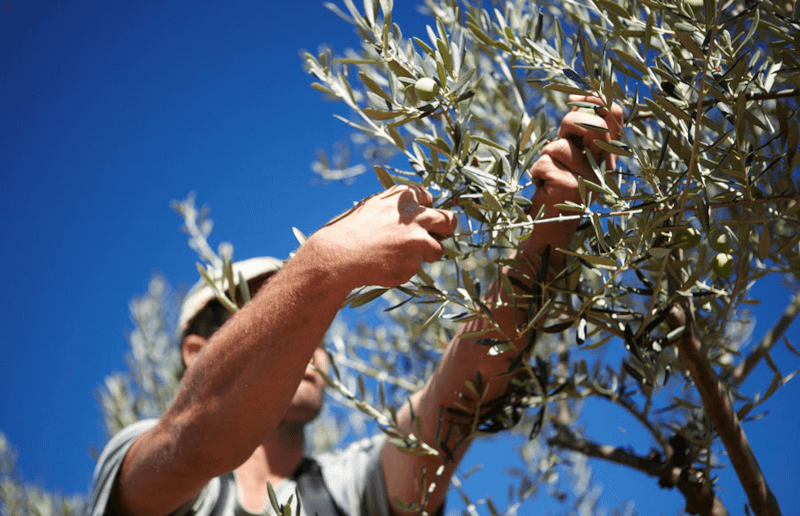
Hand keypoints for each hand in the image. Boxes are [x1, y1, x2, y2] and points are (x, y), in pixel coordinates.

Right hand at [309, 185, 456, 288]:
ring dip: (425, 254)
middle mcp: (416, 216)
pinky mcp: (414, 264)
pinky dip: (405, 268)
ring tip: (398, 256)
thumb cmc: (350, 230)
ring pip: (438, 250)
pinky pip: (417, 268)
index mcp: (404, 197)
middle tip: (439, 236)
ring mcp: (417, 241)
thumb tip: (419, 211)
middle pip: (449, 221)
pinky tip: (385, 265)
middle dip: (447, 229)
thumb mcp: (373, 206)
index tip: (419, 218)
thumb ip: (398, 207)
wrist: (338, 256)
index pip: (429, 197)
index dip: (425, 209)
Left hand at [530, 95, 623, 213]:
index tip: (574, 98)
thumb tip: (577, 98)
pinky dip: (537, 172)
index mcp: (608, 154)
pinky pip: (544, 163)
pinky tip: (544, 186)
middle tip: (560, 143)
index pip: (614, 116)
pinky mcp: (569, 186)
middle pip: (589, 124)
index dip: (595, 99)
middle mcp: (604, 165)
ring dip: (547, 156)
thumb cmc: (558, 184)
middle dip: (568, 125)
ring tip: (550, 175)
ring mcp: (589, 177)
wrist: (550, 224)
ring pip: (560, 145)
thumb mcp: (572, 152)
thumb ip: (578, 129)